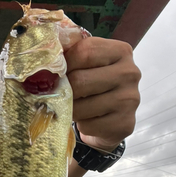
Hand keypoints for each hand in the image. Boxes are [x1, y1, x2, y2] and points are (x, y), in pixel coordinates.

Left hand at [65, 37, 140, 152]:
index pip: (84, 52)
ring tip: (76, 107)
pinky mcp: (124, 124)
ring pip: (81, 107)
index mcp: (121, 51)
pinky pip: (88, 126)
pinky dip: (82, 125)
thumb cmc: (95, 85)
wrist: (114, 118)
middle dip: (64, 91)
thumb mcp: (87, 63)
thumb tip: (46, 50)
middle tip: (62, 95)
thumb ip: (70, 51)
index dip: (64, 64)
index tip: (59, 73)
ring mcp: (129, 100)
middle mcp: (129, 73)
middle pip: (80, 81)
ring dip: (71, 110)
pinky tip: (89, 120)